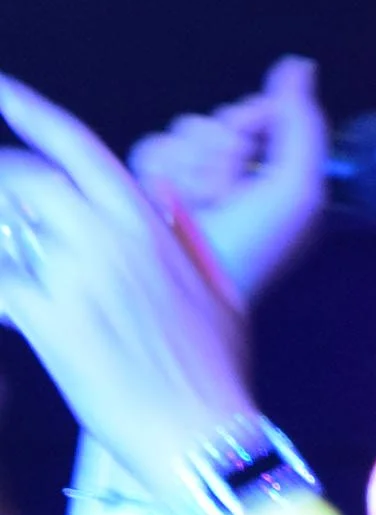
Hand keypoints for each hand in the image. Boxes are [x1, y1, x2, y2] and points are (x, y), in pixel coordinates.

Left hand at [0, 75, 251, 498]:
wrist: (199, 427)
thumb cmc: (215, 359)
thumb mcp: (213, 280)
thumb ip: (181, 230)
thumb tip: (160, 192)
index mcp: (146, 219)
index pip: (78, 145)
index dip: (31, 110)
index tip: (1, 87)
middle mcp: (106, 238)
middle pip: (29, 182)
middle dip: (4, 181)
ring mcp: (74, 280)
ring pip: (9, 229)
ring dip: (1, 228)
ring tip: (5, 237)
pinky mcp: (47, 325)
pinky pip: (0, 286)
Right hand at [131, 56, 327, 300]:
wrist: (197, 291)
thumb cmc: (256, 248)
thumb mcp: (297, 188)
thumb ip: (302, 122)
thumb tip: (299, 64)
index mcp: (268, 168)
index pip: (254, 109)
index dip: (251, 118)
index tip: (250, 143)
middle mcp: (227, 171)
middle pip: (215, 118)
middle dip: (221, 150)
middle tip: (226, 190)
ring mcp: (185, 180)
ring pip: (181, 131)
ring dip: (192, 167)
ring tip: (200, 205)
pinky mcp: (145, 189)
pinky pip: (149, 148)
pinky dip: (161, 174)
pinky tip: (171, 204)